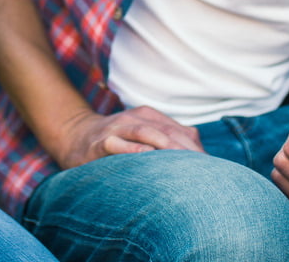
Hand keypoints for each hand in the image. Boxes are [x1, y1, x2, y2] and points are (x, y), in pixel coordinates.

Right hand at [53, 105, 203, 168]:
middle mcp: (133, 119)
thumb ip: (170, 139)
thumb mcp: (144, 135)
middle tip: (205, 172)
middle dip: (186, 150)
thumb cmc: (118, 141)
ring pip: (145, 133)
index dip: (197, 150)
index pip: (180, 131)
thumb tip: (200, 151)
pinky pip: (117, 145)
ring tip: (182, 163)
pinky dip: (133, 150)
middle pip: (167, 131)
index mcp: (148, 116)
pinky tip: (146, 159)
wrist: (75, 136)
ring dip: (164, 146)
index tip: (212, 171)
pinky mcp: (100, 142)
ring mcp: (116, 129)